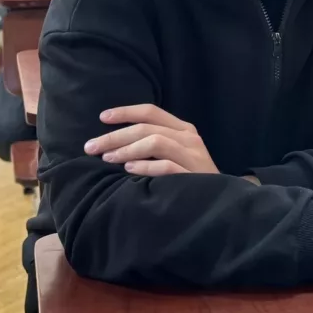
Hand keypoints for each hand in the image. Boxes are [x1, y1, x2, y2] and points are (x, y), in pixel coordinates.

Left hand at [85, 104, 219, 175]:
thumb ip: (153, 144)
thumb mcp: (175, 154)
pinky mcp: (194, 176)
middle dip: (115, 136)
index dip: (126, 112)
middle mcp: (189, 138)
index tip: (102, 117)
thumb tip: (113, 142)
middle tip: (91, 147)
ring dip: (127, 149)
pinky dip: (144, 167)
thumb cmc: (189, 178)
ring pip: (156, 142)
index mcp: (184, 129)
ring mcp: (193, 156)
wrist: (220, 200)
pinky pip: (166, 166)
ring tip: (108, 159)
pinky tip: (128, 170)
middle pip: (147, 128)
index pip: (152, 112)